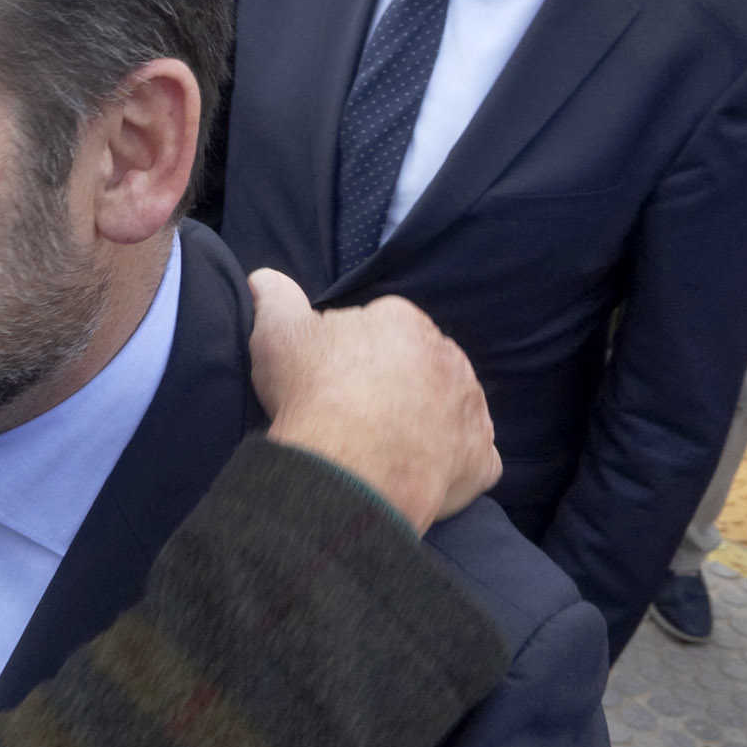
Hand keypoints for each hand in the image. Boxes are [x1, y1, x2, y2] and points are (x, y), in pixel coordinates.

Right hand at [248, 269, 499, 531]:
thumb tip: (264, 276)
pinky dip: (454, 462)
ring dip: (429, 418)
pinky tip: (421, 470)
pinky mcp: (482, 457)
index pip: (383, 326)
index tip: (332, 377)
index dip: (354, 351)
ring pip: (450, 406)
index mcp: (404, 321)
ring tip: (385, 444)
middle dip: (398, 382)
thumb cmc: (313, 392)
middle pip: (421, 365)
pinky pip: (473, 454)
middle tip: (356, 412)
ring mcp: (471, 408)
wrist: (347, 467)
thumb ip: (275, 298)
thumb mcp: (278, 334)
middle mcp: (449, 357)